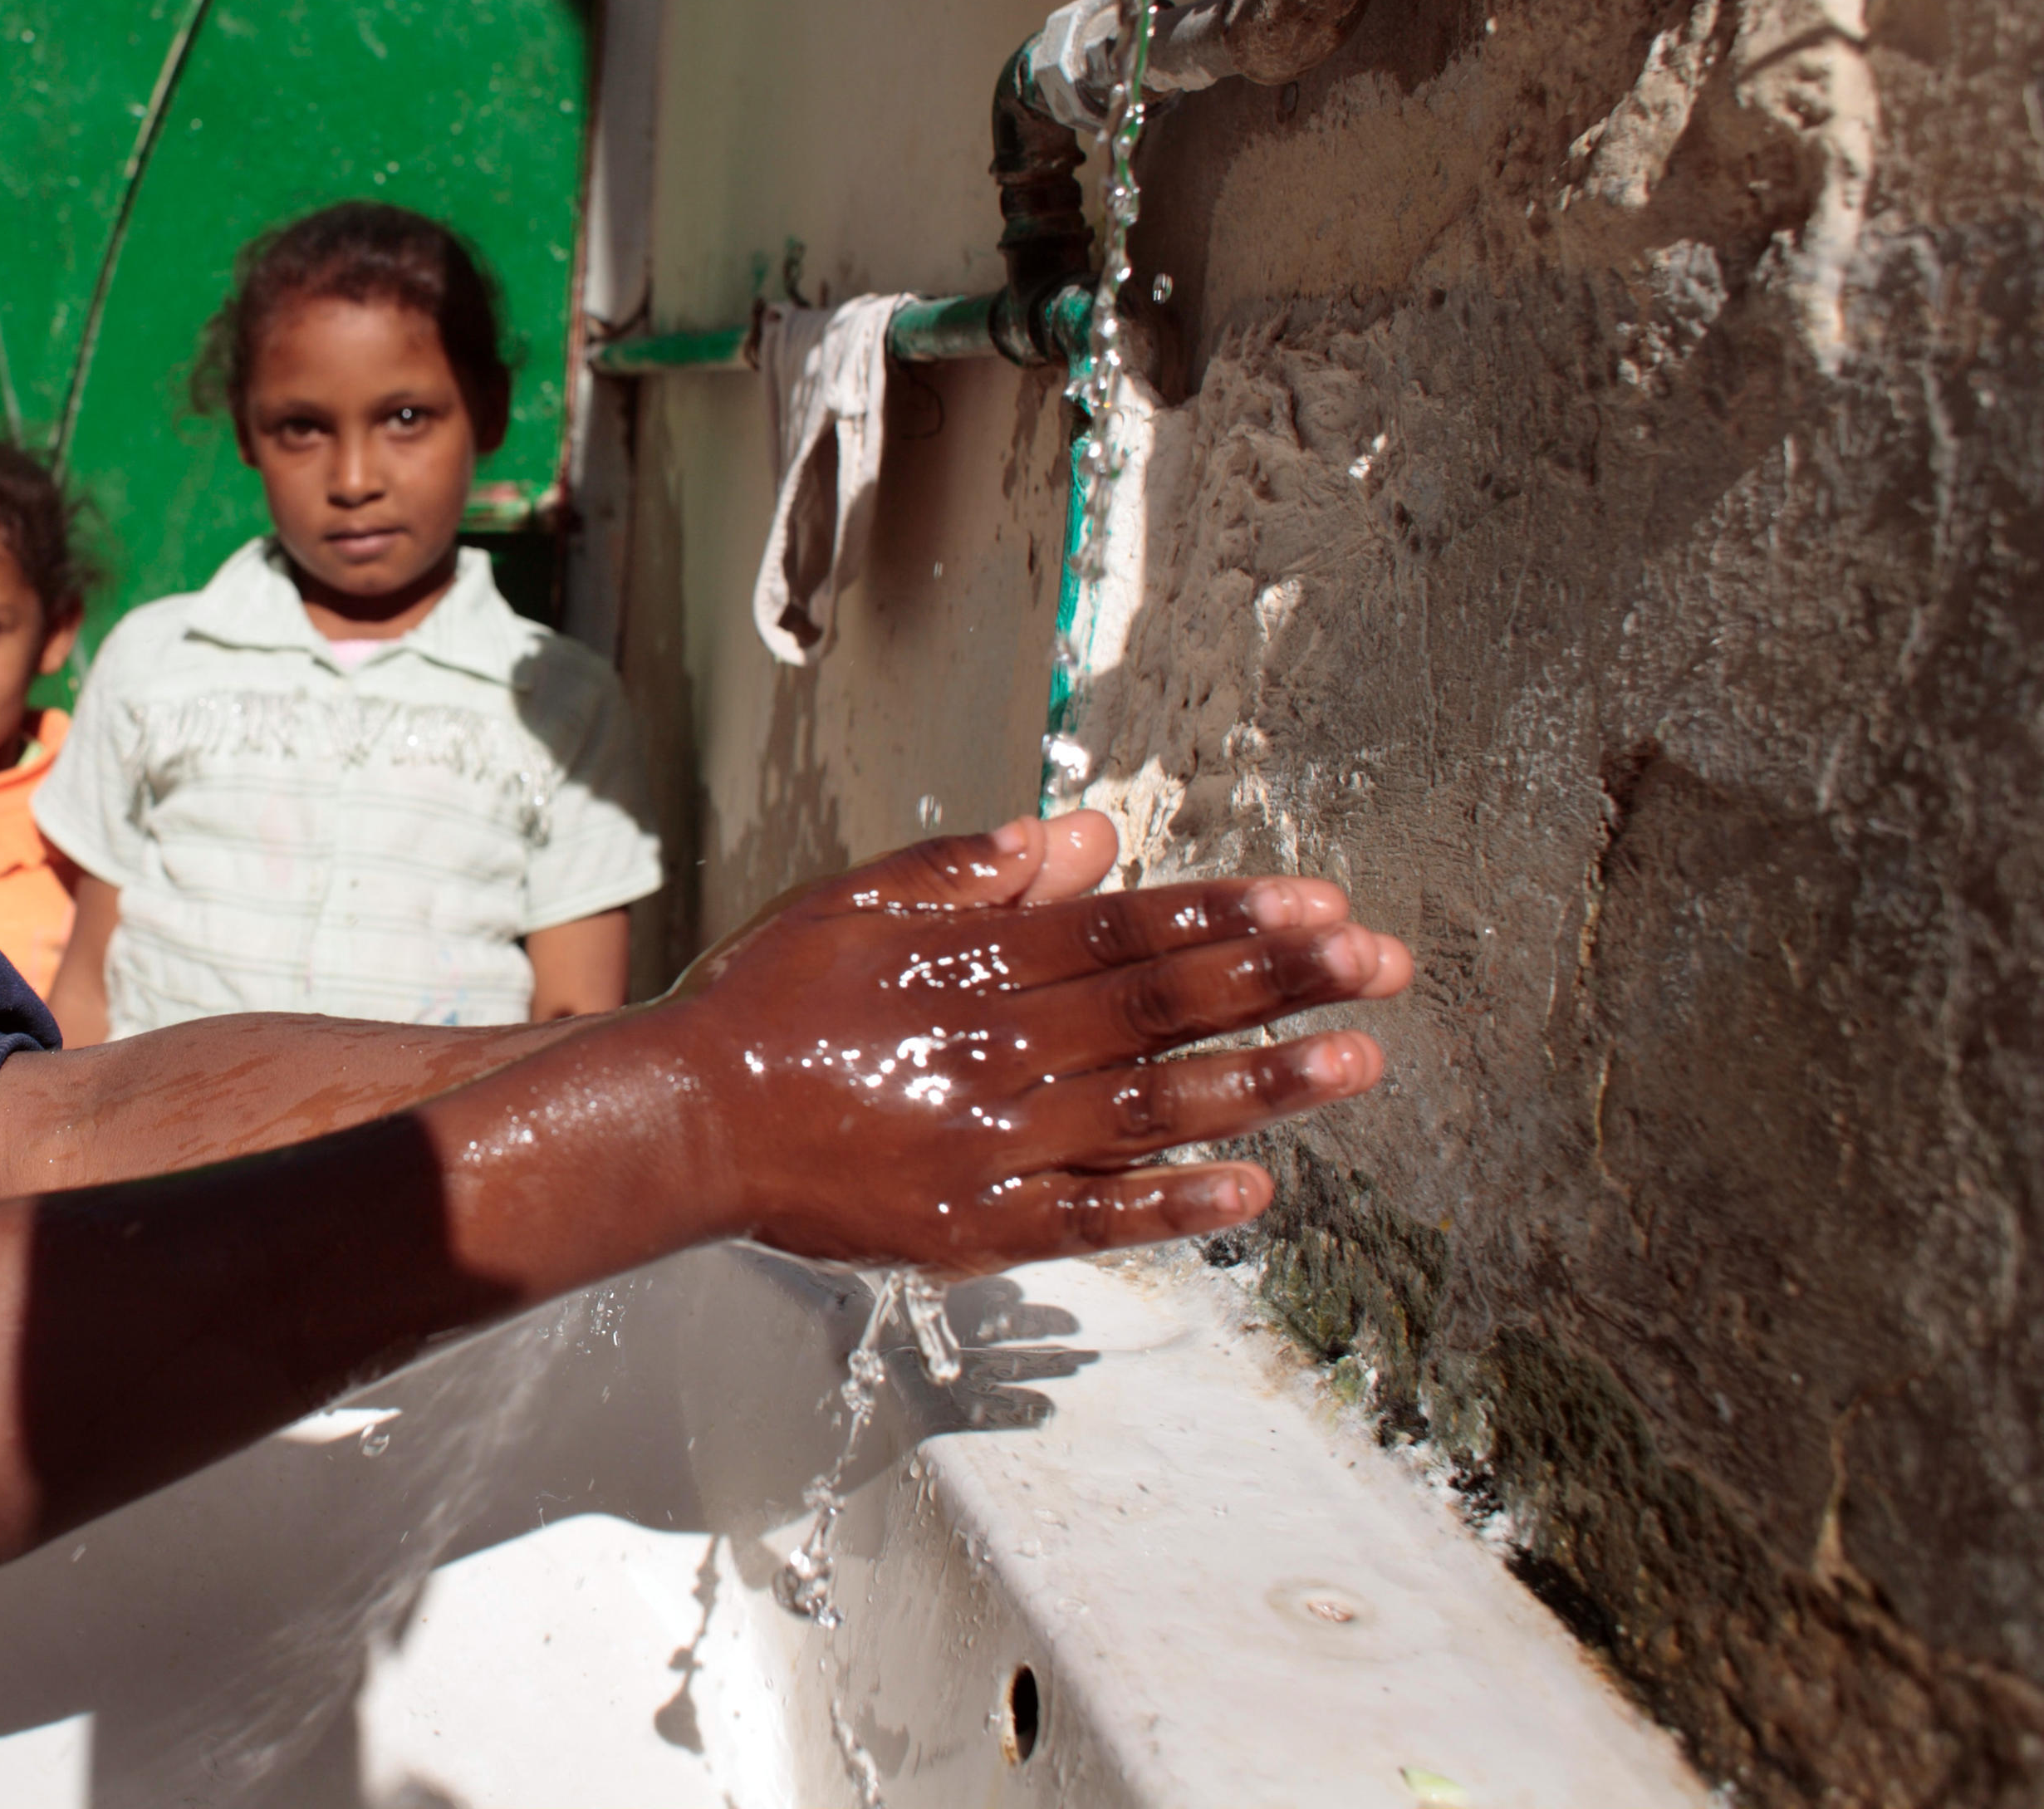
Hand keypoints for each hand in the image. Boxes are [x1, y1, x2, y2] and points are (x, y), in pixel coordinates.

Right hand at [648, 811, 1411, 1272]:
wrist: (682, 1122)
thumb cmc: (768, 1005)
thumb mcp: (854, 904)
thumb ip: (969, 874)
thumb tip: (1084, 837)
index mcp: (976, 967)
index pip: (1129, 934)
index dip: (1231, 920)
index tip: (1321, 905)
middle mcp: (1000, 1051)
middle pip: (1161, 1012)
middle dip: (1281, 986)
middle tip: (1381, 965)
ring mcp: (993, 1145)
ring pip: (1149, 1110)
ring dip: (1259, 1084)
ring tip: (1357, 1060)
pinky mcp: (974, 1226)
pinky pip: (1091, 1218)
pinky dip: (1171, 1206)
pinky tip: (1253, 1188)